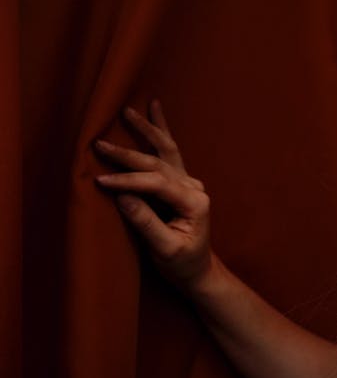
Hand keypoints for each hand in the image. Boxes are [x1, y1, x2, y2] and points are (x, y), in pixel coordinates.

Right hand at [94, 100, 213, 290]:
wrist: (197, 268)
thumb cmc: (182, 263)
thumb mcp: (165, 249)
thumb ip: (146, 223)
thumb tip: (122, 196)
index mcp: (194, 202)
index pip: (157, 184)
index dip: (128, 181)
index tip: (100, 181)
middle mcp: (194, 187)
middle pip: (158, 163)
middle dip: (127, 154)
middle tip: (99, 143)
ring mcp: (189, 182)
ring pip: (166, 150)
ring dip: (146, 129)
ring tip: (128, 110)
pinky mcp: (181, 181)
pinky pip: (169, 152)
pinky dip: (160, 130)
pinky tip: (154, 108)